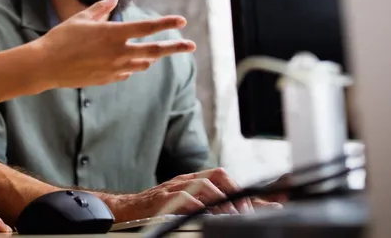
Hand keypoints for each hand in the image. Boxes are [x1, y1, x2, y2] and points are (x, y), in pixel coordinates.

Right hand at [38, 0, 195, 87]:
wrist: (46, 66)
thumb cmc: (61, 37)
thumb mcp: (82, 18)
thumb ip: (102, 8)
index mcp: (113, 33)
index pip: (147, 27)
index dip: (166, 23)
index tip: (181, 20)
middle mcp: (118, 52)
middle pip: (154, 50)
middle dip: (175, 47)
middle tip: (192, 46)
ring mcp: (114, 69)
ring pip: (143, 63)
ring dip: (152, 56)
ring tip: (158, 52)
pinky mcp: (107, 79)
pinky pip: (127, 72)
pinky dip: (132, 66)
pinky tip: (129, 63)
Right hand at [103, 168, 253, 222]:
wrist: (128, 210)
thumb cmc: (159, 209)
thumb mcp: (187, 205)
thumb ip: (211, 206)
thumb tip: (240, 212)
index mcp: (194, 180)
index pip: (223, 177)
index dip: (243, 189)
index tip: (262, 206)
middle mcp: (186, 180)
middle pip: (217, 175)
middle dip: (234, 192)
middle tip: (245, 212)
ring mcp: (174, 188)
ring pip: (203, 185)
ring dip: (221, 200)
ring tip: (231, 215)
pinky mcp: (163, 199)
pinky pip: (184, 198)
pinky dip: (198, 206)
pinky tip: (206, 215)